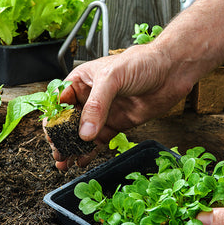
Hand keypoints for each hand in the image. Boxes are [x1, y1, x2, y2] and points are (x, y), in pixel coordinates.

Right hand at [53, 42, 192, 169]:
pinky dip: (90, 152)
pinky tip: (83, 160)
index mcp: (82, 81)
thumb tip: (84, 132)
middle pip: (68, 121)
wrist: (172, 70)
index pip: (60, 102)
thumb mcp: (112, 78)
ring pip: (82, 134)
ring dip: (73, 148)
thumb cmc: (141, 62)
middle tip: (58, 153)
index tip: (52, 135)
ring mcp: (104, 112)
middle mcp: (90, 97)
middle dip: (61, 138)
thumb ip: (96, 105)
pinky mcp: (117, 124)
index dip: (53, 119)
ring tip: (65, 162)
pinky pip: (99, 141)